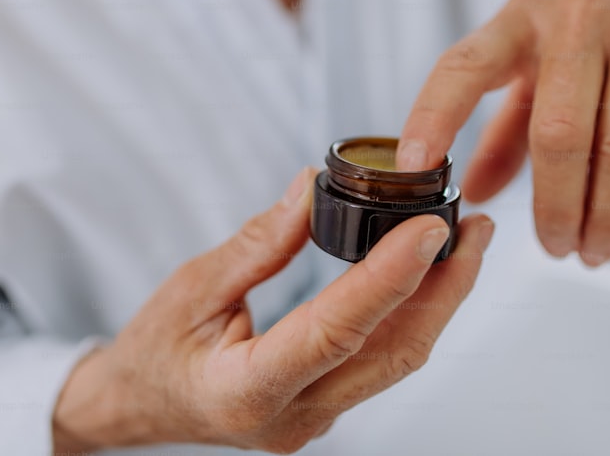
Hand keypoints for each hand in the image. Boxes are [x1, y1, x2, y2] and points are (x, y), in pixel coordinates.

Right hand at [52, 168, 493, 453]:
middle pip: (392, 353)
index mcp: (248, 390)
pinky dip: (409, 315)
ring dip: (437, 301)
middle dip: (444, 289)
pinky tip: (424, 277)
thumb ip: (260, 243)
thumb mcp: (192, 287)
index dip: (388, 278)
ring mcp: (315, 419)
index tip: (428, 229)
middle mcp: (294, 417)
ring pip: (396, 360)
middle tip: (474, 228)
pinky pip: (381, 361)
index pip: (336, 330)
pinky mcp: (325, 407)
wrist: (135, 406)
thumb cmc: (152, 353)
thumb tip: (313, 190)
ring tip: (463, 244)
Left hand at [397, 0, 609, 265]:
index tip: (415, 168)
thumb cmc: (579, 31)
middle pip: (558, 131)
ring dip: (605, 212)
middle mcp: (575, 19)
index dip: (433, 116)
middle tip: (554, 249)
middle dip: (555, 204)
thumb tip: (471, 196)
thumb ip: (500, 131)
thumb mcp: (528, 63)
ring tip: (593, 253)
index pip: (462, 67)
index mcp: (517, 20)